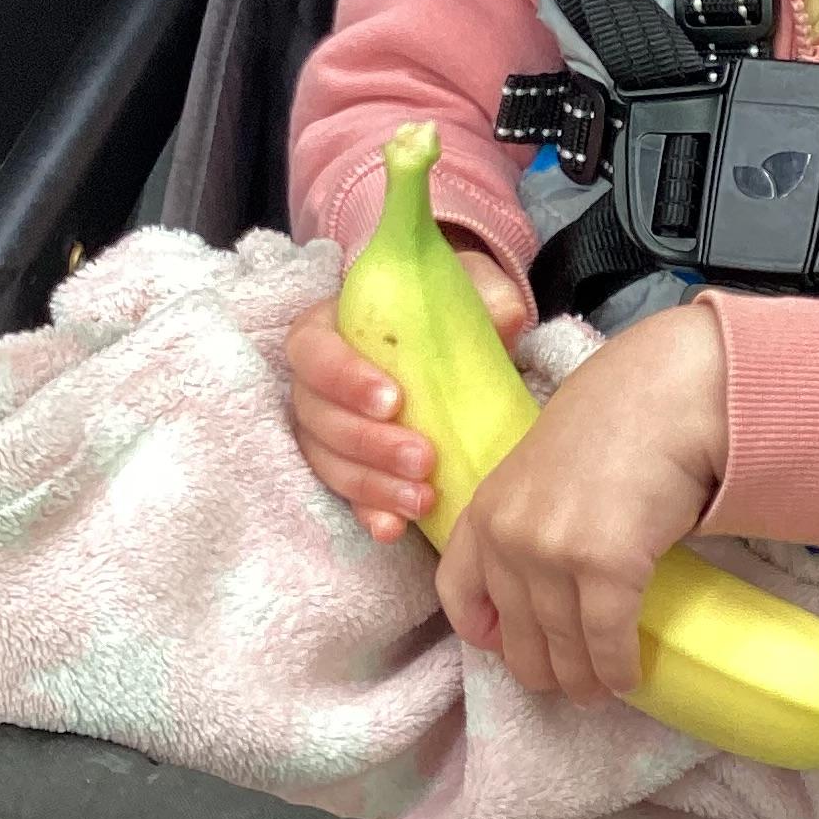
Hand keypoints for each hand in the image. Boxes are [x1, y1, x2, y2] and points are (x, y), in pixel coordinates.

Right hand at [286, 248, 531, 541]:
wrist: (455, 349)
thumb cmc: (447, 314)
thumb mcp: (467, 288)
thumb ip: (483, 292)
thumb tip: (507, 315)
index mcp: (330, 327)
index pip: (311, 350)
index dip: (343, 378)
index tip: (394, 400)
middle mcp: (315, 382)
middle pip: (317, 417)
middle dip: (368, 443)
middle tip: (423, 458)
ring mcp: (326, 429)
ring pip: (328, 463)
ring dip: (373, 485)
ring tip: (423, 498)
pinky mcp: (346, 468)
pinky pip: (345, 497)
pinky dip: (369, 513)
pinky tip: (394, 529)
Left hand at [438, 304, 728, 704]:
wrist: (665, 393)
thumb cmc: (613, 422)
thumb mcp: (541, 466)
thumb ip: (526, 516)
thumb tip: (539, 581)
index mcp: (485, 509)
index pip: (457, 592)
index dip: (481, 632)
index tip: (505, 648)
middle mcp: (508, 536)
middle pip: (516, 635)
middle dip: (544, 671)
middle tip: (569, 686)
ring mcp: (553, 553)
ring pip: (562, 647)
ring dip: (585, 680)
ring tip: (601, 691)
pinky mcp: (605, 567)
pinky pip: (607, 640)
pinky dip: (618, 668)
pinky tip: (629, 677)